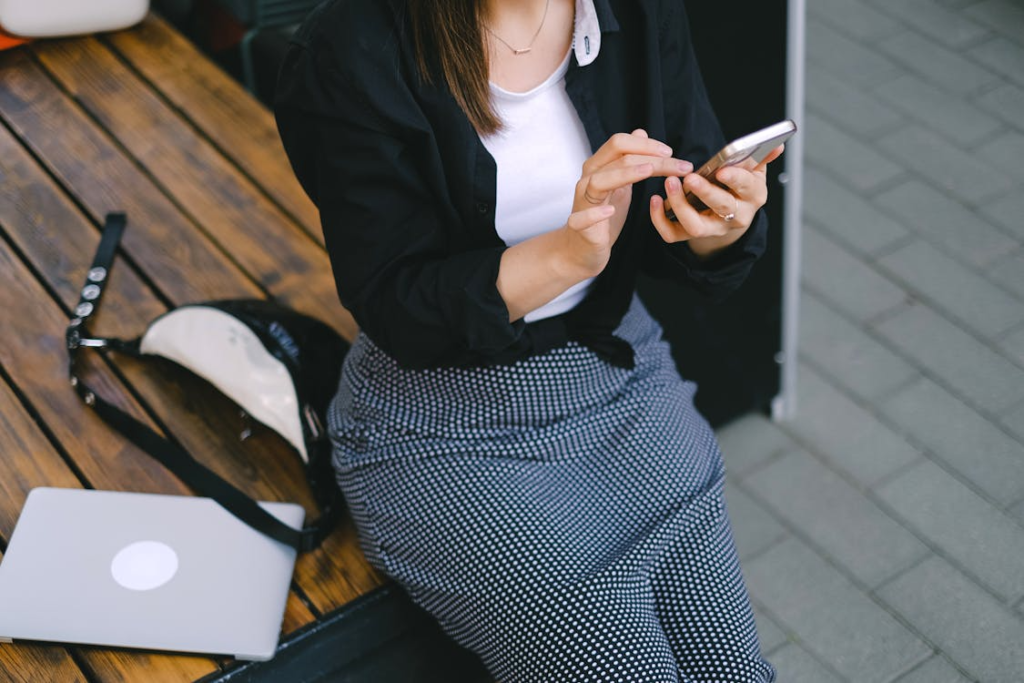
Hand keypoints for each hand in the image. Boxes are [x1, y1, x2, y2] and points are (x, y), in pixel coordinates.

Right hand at [564, 130, 692, 276]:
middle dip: (650, 157)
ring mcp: (582, 202)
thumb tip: (640, 131)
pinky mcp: (578, 226)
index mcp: (599, 167)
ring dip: (625, 174)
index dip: (646, 144)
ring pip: (599, 181)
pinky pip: (581, 218)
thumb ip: (629, 159)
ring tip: (649, 172)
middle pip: (616, 157)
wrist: (583, 248)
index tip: (671, 152)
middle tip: (679, 165)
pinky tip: (610, 211)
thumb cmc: (604, 217)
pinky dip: (594, 213)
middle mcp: (588, 180)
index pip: (620, 143)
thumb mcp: (621, 184)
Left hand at [649, 144, 784, 257]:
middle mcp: (736, 216)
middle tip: (689, 177)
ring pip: (695, 226)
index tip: (722, 170)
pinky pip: (673, 235)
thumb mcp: (755, 172)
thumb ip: (762, 157)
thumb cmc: (740, 187)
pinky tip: (654, 200)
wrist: (731, 216)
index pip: (747, 188)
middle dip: (705, 193)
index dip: (735, 180)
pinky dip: (660, 221)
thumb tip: (778, 144)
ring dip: (679, 206)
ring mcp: (713, 228)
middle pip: (722, 208)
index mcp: (753, 196)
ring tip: (670, 183)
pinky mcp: (691, 235)